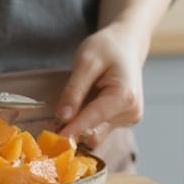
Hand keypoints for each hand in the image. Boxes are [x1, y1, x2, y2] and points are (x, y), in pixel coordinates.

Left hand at [56, 23, 147, 146]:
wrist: (127, 43)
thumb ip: (74, 90)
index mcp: (124, 97)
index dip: (71, 130)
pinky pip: (101, 128)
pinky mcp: (125, 120)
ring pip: (97, 134)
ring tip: (71, 106)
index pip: (93, 120)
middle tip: (52, 124)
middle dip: (74, 131)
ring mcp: (130, 118)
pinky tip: (86, 104)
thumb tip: (62, 117)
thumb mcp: (86, 61)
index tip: (53, 139)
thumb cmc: (108, 47)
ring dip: (80, 126)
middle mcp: (131, 112)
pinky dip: (88, 122)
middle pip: (95, 134)